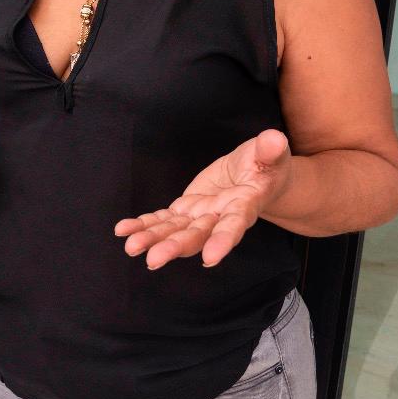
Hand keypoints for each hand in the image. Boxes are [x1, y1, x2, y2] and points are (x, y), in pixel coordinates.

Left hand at [115, 130, 293, 269]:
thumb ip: (270, 151)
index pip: (233, 225)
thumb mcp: (270, 155)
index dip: (223, 241)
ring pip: (175, 231)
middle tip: (153, 259)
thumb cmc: (266, 166)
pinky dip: (144, 225)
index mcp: (244, 208)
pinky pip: (163, 219)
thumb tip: (274, 139)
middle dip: (175, 246)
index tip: (210, 258)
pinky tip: (123, 230)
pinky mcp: (185, 210)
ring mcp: (200, 216)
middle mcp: (219, 218)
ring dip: (153, 239)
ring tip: (131, 247)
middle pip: (196, 235)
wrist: (256, 175)